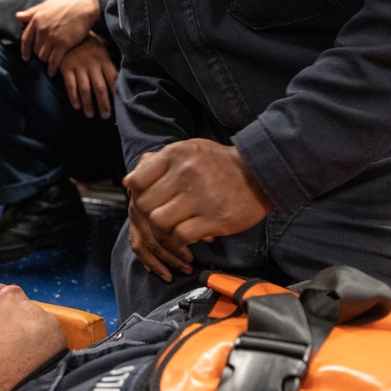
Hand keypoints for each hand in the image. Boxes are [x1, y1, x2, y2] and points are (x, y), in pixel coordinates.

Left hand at [16, 0, 99, 73]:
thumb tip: (18, 16)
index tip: (25, 58)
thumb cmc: (67, 4)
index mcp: (36, 20)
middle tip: (45, 57)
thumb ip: (32, 12)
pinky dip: (52, 68)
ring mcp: (52, 37)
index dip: (25, 50)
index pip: (26, 39)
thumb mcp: (47, 5)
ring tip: (50, 63)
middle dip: (39, 54)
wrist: (85, 6)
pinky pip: (53, 61)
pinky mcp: (63, 44)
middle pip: (35, 49)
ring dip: (46, 61)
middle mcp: (42, 29)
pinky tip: (52, 72)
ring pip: (43, 56)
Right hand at [58, 35, 117, 118]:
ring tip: (90, 115)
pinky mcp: (66, 67)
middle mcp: (93, 64)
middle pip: (100, 87)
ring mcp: (79, 66)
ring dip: (88, 103)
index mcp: (104, 60)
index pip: (113, 80)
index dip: (115, 94)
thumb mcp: (101, 49)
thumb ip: (108, 63)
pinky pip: (70, 85)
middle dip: (103, 103)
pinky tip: (76, 106)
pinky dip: (73, 97)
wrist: (68, 31)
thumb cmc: (88, 43)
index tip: (118, 107)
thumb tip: (119, 80)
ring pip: (85, 89)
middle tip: (105, 116)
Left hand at [124, 139, 273, 281]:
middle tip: (161, 218)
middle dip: (149, 215)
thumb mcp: (190, 150)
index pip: (139, 180)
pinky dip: (180, 241)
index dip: (138, 194)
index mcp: (177, 154)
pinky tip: (188, 237)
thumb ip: (160, 163)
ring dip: (163, 230)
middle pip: (146, 204)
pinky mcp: (214, 219)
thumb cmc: (220, 163)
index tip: (149, 200)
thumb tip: (129, 181)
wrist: (261, 174)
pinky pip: (181, 236)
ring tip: (174, 228)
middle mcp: (186, 173)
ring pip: (159, 222)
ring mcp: (200, 197)